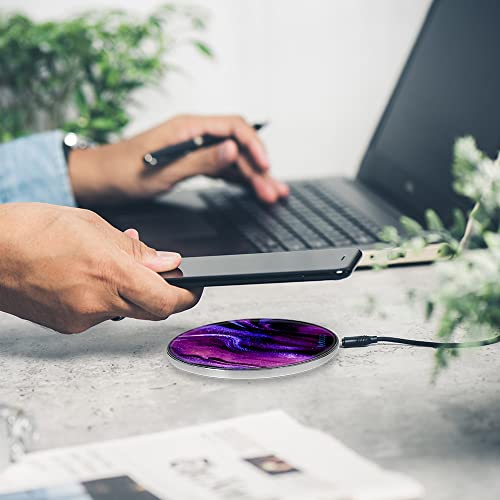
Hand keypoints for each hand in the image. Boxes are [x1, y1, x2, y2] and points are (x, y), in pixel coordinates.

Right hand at [0, 203, 200, 333]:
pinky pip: (101, 314)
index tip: (194, 287)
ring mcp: (81, 319)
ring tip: (111, 264)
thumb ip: (136, 250)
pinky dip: (106, 297)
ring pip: (126, 310)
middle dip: (162, 293)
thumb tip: (166, 261)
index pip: (166, 299)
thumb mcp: (94, 226)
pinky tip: (91, 276)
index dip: (188, 295)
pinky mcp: (68, 326)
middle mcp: (97, 302)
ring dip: (129, 290)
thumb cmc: (30, 230)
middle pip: (152, 310)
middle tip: (160, 274)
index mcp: (109, 272)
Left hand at [69, 114, 288, 205]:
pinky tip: (249, 188)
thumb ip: (201, 159)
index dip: (254, 146)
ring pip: (232, 159)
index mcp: (188, 128)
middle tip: (273, 191)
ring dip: (252, 176)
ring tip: (270, 193)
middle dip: (258, 168)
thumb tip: (234, 149)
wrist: (100, 178)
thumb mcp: (164, 170)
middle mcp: (194, 134)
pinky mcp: (191, 162)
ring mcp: (193, 148)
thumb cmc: (123, 171)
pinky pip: (221, 169)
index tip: (266, 167)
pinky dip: (237, 179)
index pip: (233, 128)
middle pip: (237, 146)